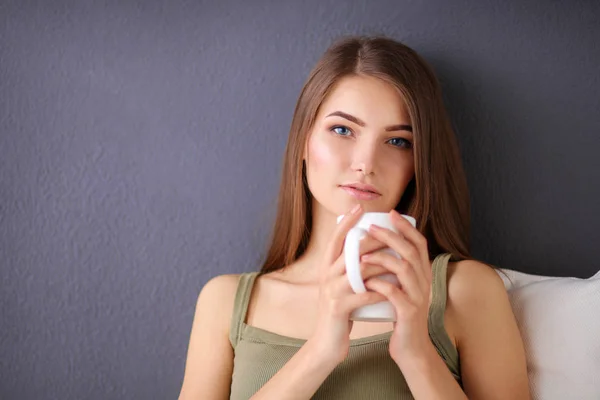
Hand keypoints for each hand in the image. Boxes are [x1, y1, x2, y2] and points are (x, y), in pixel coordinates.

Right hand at [307, 204, 389, 365]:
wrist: (326, 342)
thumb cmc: (340, 310)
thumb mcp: (340, 285)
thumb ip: (348, 268)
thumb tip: (366, 246)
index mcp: (326, 267)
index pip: (335, 238)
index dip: (347, 221)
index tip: (360, 206)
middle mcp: (326, 275)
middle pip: (350, 250)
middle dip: (372, 240)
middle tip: (390, 233)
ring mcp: (331, 291)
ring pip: (359, 270)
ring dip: (381, 263)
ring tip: (398, 259)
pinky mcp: (339, 307)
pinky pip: (363, 294)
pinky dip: (380, 290)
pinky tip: (393, 287)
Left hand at [360, 209, 434, 364]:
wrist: (411, 348)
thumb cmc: (401, 315)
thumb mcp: (404, 289)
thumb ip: (397, 271)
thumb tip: (379, 246)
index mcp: (423, 274)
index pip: (420, 243)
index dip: (406, 227)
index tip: (391, 213)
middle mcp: (425, 283)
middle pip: (411, 251)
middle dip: (391, 236)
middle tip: (371, 227)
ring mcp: (418, 297)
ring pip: (404, 269)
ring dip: (382, 258)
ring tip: (362, 255)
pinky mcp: (409, 313)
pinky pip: (394, 293)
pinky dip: (379, 284)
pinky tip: (366, 280)